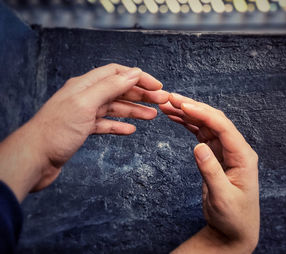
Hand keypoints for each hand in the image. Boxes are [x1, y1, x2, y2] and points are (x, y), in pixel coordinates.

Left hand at [0, 63, 168, 200]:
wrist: (34, 159)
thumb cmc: (56, 131)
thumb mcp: (86, 104)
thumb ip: (110, 86)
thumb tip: (133, 73)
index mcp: (85, 85)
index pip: (117, 73)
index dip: (139, 78)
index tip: (157, 86)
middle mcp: (85, 96)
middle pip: (118, 90)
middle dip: (141, 95)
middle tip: (161, 102)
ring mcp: (83, 113)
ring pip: (114, 108)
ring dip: (134, 111)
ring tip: (152, 116)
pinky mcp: (82, 130)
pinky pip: (105, 125)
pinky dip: (119, 126)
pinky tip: (130, 130)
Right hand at [159, 93, 258, 252]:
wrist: (233, 231)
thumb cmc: (233, 217)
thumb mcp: (222, 197)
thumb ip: (211, 172)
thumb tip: (198, 146)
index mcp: (243, 156)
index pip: (223, 127)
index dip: (202, 113)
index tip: (182, 105)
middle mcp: (236, 149)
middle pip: (214, 120)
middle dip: (192, 107)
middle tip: (170, 98)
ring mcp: (225, 151)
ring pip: (205, 125)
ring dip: (187, 114)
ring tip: (167, 106)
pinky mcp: (215, 156)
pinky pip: (201, 135)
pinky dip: (189, 125)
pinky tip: (176, 118)